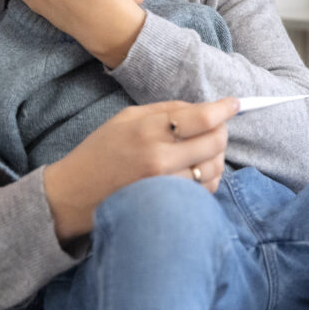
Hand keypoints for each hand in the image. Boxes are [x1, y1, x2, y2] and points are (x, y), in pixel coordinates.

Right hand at [42, 97, 239, 241]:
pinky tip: (196, 170)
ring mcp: (166, 185)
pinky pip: (205, 190)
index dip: (224, 108)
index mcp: (149, 129)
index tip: (234, 104)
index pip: (203, 117)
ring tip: (204, 149)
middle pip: (215, 141)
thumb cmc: (100, 151)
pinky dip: (209, 177)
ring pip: (215, 167)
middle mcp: (160, 157)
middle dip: (222, 131)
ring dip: (217, 156)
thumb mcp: (127, 117)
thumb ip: (167, 110)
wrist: (74, 193)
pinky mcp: (168, 205)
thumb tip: (203, 107)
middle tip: (216, 127)